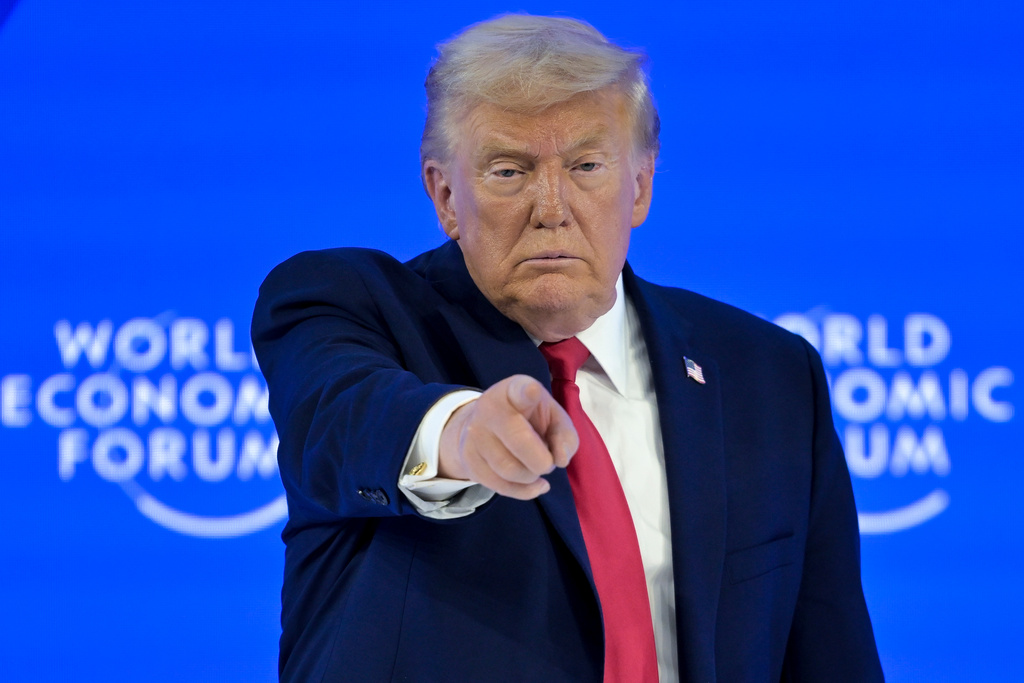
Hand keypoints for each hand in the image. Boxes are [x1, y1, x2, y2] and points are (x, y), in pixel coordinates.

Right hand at [438, 375, 578, 499]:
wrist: (481, 426)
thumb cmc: (526, 418)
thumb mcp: (551, 417)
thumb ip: (565, 435)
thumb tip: (560, 460)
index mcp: (513, 391)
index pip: (519, 391)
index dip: (527, 393)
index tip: (532, 391)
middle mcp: (489, 409)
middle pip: (519, 442)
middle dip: (543, 461)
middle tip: (548, 462)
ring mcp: (475, 436)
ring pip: (510, 470)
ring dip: (532, 476)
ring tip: (535, 467)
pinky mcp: (469, 461)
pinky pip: (501, 487)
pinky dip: (525, 491)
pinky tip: (534, 484)